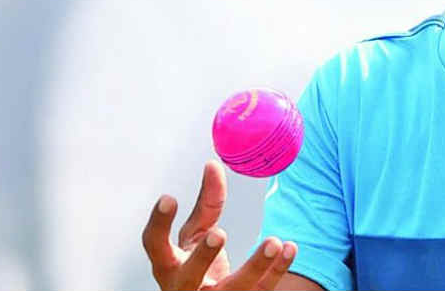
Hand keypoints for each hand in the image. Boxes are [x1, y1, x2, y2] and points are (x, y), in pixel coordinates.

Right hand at [142, 160, 297, 289]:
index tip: (168, 197)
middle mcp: (186, 287)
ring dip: (255, 267)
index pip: (155, 246)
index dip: (158, 224)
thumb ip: (206, 204)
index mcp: (170, 266)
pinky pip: (261, 290)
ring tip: (273, 242)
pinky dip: (277, 270)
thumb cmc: (196, 267)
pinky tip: (289, 248)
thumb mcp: (195, 236)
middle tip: (218, 233)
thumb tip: (213, 165)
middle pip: (190, 276)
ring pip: (233, 289)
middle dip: (202, 257)